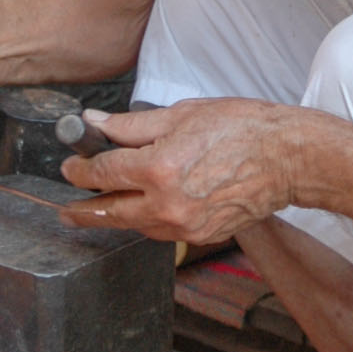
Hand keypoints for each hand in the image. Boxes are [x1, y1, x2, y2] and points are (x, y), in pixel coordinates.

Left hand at [59, 97, 302, 240]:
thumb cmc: (241, 129)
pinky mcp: (200, 236)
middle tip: (66, 211)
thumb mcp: (181, 115)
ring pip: (134, 226)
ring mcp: (184, 226)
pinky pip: (161, 232)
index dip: (80, 170)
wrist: (286, 159)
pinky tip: (143, 210)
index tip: (71, 167)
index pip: (102, 174)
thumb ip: (131, 126)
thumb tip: (95, 124)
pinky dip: (146, 221)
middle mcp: (167, 204)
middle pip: (109, 212)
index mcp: (158, 168)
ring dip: (116, 217)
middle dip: (82, 211)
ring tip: (101, 209)